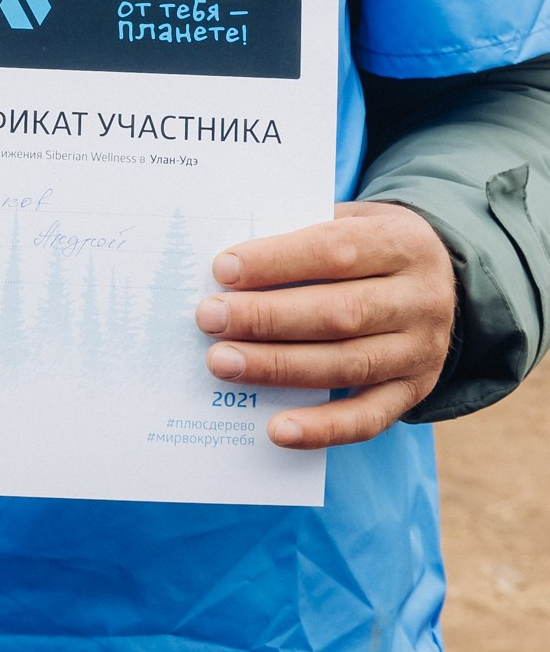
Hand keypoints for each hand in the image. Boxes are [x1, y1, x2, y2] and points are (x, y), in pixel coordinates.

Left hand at [197, 201, 457, 449]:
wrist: (443, 281)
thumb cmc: (369, 247)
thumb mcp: (350, 221)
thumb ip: (300, 236)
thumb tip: (228, 271)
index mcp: (404, 243)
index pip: (336, 250)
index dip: (277, 261)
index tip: (223, 269)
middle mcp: (421, 299)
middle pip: (339, 313)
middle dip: (266, 317)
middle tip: (208, 319)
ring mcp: (422, 351)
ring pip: (346, 364)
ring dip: (278, 367)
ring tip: (222, 362)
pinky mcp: (414, 392)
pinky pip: (369, 419)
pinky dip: (322, 428)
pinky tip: (277, 430)